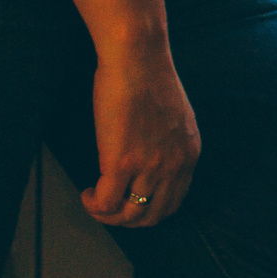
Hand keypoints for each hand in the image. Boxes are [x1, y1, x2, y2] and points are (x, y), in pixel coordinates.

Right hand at [83, 41, 200, 227]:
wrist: (138, 57)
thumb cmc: (150, 78)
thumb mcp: (177, 118)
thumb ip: (170, 144)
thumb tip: (152, 162)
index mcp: (188, 154)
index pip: (174, 203)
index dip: (149, 211)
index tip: (131, 203)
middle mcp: (173, 165)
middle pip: (152, 216)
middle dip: (128, 220)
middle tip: (110, 209)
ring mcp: (148, 166)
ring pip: (127, 215)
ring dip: (107, 215)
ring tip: (96, 201)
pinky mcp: (120, 162)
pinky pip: (105, 203)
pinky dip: (94, 204)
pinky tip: (88, 193)